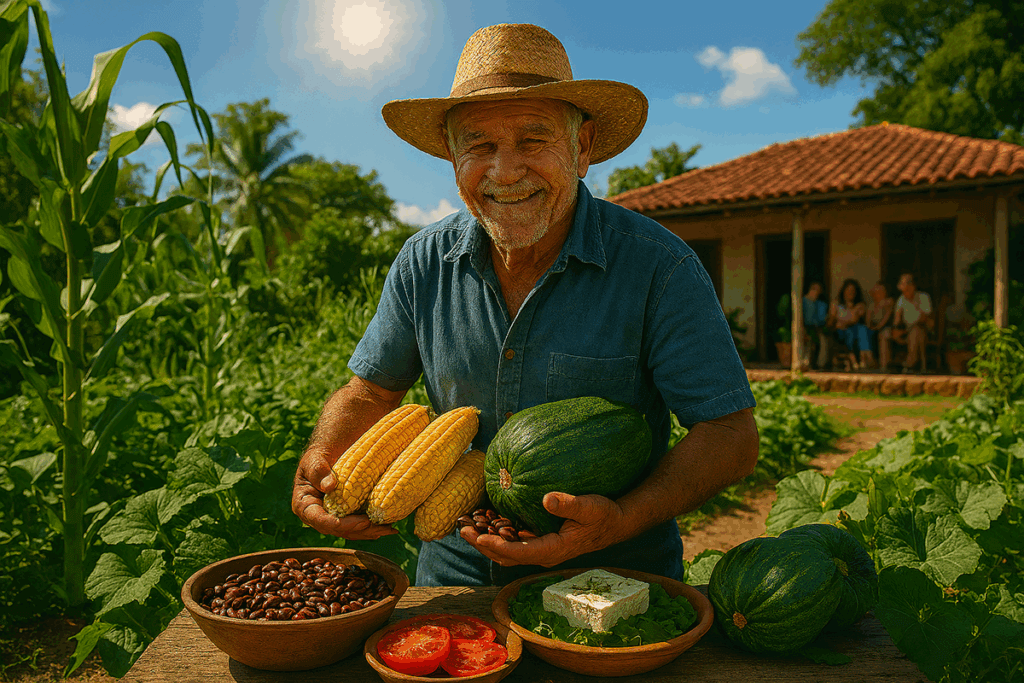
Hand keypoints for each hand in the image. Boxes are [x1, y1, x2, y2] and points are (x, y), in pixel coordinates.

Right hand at [291, 449, 397, 539]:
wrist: (330, 454)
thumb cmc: (319, 456)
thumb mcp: (314, 459)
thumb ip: (318, 471)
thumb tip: (329, 486)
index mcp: (304, 505)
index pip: (318, 519)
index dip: (337, 524)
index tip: (357, 522)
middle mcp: (318, 517)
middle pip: (337, 529)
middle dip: (358, 529)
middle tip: (377, 524)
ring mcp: (333, 518)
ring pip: (350, 531)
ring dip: (370, 532)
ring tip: (388, 528)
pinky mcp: (346, 517)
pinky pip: (358, 526)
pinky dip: (372, 527)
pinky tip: (388, 527)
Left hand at [460, 492, 625, 567]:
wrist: (615, 523)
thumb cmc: (603, 514)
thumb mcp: (589, 506)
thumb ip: (568, 504)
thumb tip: (547, 498)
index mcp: (553, 550)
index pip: (518, 552)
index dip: (496, 545)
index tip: (479, 535)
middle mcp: (543, 553)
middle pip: (505, 555)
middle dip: (482, 544)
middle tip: (463, 529)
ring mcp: (540, 548)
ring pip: (506, 550)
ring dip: (485, 540)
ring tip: (467, 525)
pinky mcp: (540, 540)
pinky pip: (512, 542)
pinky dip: (496, 534)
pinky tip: (485, 520)